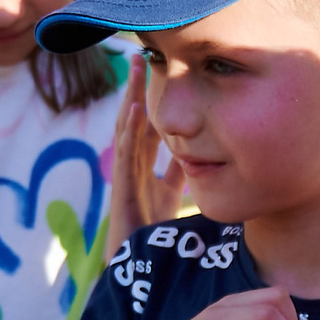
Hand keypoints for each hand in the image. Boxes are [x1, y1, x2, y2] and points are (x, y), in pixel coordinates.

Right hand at [113, 53, 183, 233]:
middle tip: (140, 55)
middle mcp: (131, 165)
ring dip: (130, 97)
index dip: (149, 99)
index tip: (155, 70)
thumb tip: (195, 149)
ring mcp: (125, 175)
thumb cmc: (151, 231)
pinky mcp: (123, 189)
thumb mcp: (172, 193)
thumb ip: (179, 171)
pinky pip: (126, 155)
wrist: (139, 264)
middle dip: (134, 87)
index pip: (145, 125)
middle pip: (132, 118)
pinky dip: (130, 130)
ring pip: (126, 129)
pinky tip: (135, 109)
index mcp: (143, 165)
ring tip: (135, 67)